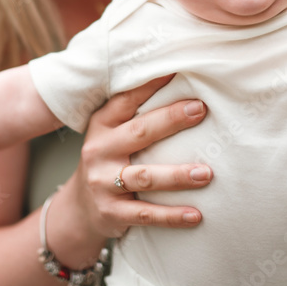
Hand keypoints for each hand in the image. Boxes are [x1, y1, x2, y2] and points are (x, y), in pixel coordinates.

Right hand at [73, 75, 211, 239]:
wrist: (80, 209)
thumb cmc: (108, 161)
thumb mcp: (112, 134)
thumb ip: (136, 114)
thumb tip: (181, 83)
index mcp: (102, 124)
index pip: (127, 99)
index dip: (152, 84)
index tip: (180, 69)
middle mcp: (100, 150)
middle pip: (139, 132)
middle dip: (170, 119)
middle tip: (200, 110)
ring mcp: (104, 183)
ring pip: (144, 176)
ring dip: (177, 175)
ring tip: (206, 173)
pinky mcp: (112, 213)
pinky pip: (146, 214)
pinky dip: (172, 216)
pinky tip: (196, 215)